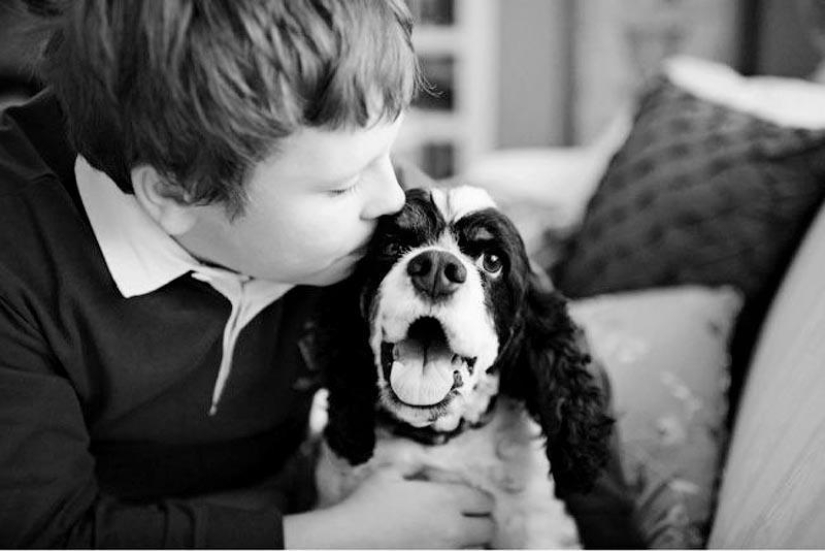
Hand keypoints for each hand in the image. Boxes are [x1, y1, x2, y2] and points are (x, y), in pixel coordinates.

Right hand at [285, 464, 494, 548]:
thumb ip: (415, 464)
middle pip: (489, 528)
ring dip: (474, 543)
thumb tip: (427, 464)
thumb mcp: (390, 472)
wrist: (349, 540)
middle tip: (469, 519)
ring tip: (460, 538)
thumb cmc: (367, 504)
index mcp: (445, 499)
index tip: (471, 499)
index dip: (481, 498)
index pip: (485, 501)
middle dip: (483, 522)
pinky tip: (445, 547)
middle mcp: (452, 528)